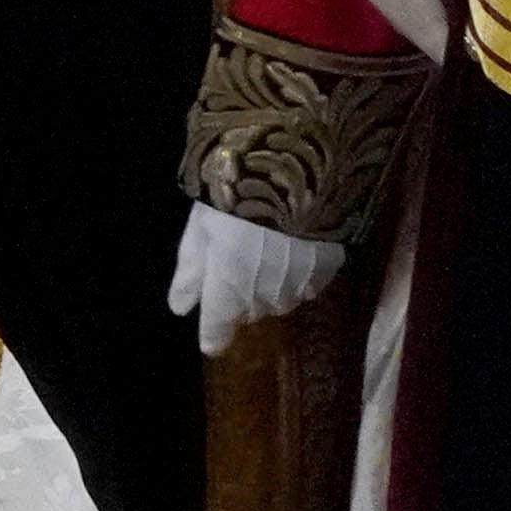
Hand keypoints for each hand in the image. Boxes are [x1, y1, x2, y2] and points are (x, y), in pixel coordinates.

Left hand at [166, 198, 350, 354]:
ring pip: (282, 302)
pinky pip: (311, 285)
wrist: (300, 169)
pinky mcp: (330, 266)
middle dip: (241, 301)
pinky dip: (300, 276)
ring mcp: (301, 283)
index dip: (213, 335)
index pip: (218, 329)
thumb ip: (191, 272)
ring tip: (267, 258)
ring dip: (271, 290)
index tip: (211, 341)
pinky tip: (296, 253)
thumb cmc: (236, 195)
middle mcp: (265, 294)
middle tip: (238, 270)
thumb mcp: (200, 229)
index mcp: (228, 288)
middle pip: (251, 313)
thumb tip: (180, 308)